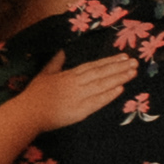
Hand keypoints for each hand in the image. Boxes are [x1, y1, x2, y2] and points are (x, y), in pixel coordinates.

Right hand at [19, 53, 138, 131]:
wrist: (28, 112)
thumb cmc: (35, 95)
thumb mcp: (44, 74)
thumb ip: (55, 63)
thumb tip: (62, 51)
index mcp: (69, 74)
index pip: (93, 66)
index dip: (109, 61)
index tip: (123, 57)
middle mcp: (77, 83)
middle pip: (101, 73)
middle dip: (119, 67)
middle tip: (135, 62)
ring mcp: (79, 96)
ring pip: (102, 84)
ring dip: (118, 78)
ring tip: (133, 72)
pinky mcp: (80, 110)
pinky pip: (98, 101)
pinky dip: (109, 95)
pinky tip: (121, 89)